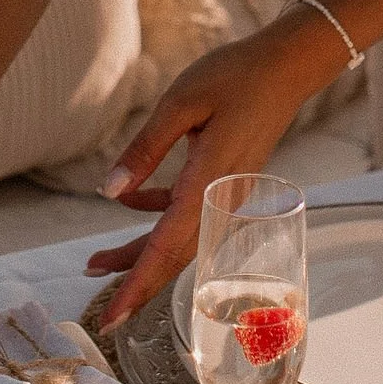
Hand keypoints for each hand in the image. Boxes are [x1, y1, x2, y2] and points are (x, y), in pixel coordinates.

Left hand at [88, 11, 335, 324]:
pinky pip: (188, 215)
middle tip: (102, 314)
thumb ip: (144, 150)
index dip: (136, 284)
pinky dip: (156, 217)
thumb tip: (107, 192)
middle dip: (135, 283)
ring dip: (140, 253)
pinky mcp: (227, 186)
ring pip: (179, 239)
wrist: (286, 67)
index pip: (165, 247)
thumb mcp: (180, 104)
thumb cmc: (235, 77)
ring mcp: (227, 196)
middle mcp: (220, 199)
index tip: (113, 317)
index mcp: (207, 182)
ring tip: (96, 263)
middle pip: (173, 256)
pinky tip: (128, 202)